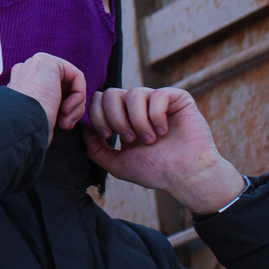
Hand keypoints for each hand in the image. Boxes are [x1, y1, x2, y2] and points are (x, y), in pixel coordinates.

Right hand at [5, 53, 89, 131]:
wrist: (19, 126)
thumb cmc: (28, 130)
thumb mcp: (40, 119)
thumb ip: (50, 109)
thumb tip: (64, 115)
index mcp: (21, 86)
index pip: (51, 91)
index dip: (61, 109)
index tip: (60, 125)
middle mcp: (26, 72)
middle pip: (63, 86)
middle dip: (70, 107)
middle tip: (65, 125)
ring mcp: (35, 64)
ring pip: (71, 83)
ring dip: (75, 106)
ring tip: (65, 122)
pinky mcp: (48, 62)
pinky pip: (77, 77)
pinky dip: (79, 96)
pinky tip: (66, 110)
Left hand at [81, 86, 244, 213]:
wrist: (186, 176)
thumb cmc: (155, 171)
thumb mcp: (117, 163)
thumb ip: (95, 148)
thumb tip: (83, 128)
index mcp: (124, 118)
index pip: (99, 100)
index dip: (97, 114)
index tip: (106, 134)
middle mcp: (139, 107)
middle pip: (112, 93)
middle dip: (115, 117)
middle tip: (130, 139)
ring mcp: (158, 101)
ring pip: (134, 93)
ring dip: (137, 120)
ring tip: (149, 139)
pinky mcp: (177, 98)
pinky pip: (158, 94)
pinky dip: (156, 115)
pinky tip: (164, 131)